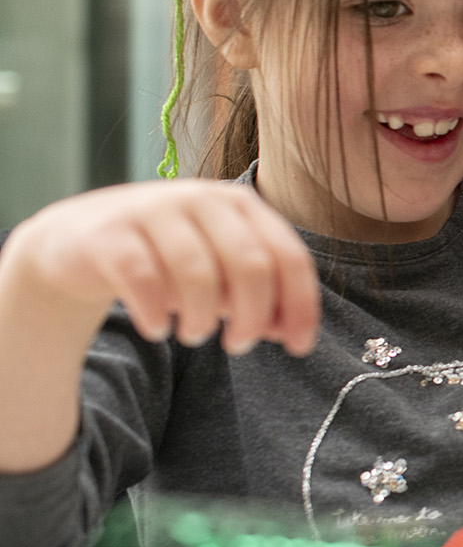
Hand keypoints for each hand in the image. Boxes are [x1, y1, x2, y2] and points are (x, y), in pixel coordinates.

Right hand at [1, 180, 320, 355]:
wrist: (78, 241)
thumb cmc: (165, 259)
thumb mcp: (219, 274)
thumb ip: (259, 297)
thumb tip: (291, 332)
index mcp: (239, 204)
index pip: (288, 255)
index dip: (301, 305)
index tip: (299, 348)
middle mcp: (201, 198)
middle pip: (251, 265)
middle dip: (253, 317)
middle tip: (238, 346)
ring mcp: (153, 209)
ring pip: (198, 274)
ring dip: (202, 319)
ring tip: (194, 335)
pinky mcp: (109, 233)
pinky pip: (144, 279)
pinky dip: (155, 314)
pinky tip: (156, 330)